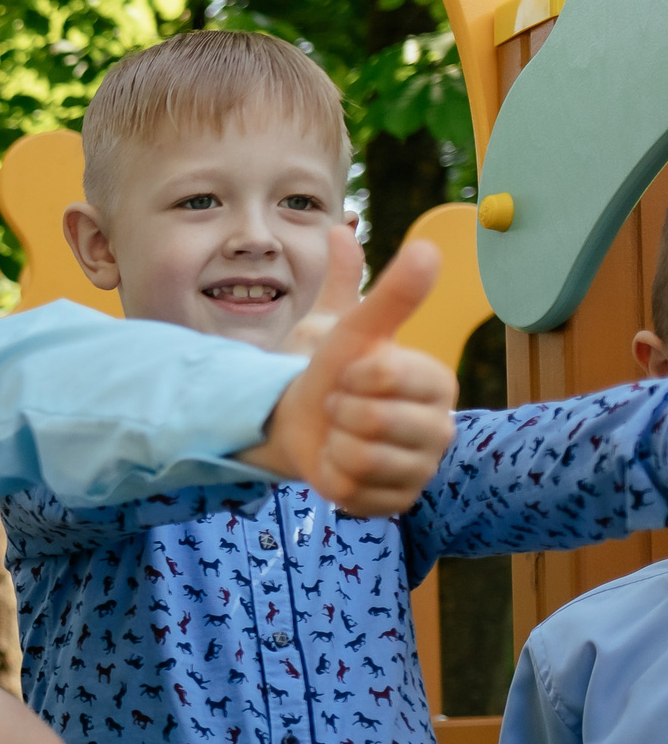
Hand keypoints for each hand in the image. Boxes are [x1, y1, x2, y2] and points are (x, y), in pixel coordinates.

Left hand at [247, 227, 456, 515]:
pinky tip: (338, 464)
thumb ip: (384, 291)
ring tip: (339, 434)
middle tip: (340, 407)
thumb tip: (406, 240)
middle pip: (374, 422)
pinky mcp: (398, 503)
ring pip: (363, 460)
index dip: (352, 375)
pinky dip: (332, 479)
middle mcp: (441, 428)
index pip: (386, 377)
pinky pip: (354, 493)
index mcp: (438, 383)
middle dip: (339, 411)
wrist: (302, 420)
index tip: (351, 373)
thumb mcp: (353, 327)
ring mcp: (422, 469)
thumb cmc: (332, 369)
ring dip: (333, 444)